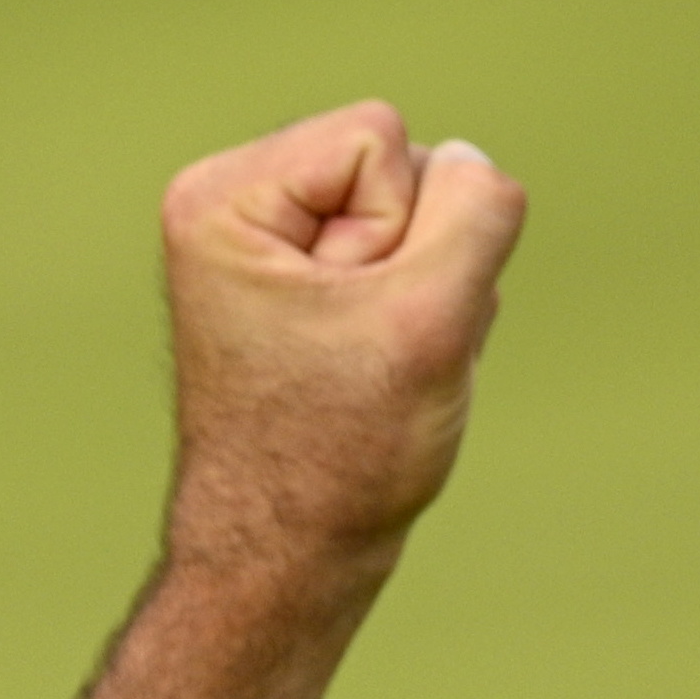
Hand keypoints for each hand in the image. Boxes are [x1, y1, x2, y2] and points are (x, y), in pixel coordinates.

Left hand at [156, 102, 528, 583]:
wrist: (292, 560)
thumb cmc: (339, 453)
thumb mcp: (429, 317)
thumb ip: (476, 208)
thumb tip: (473, 161)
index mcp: (223, 199)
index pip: (381, 138)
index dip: (398, 232)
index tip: (348, 323)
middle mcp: (235, 209)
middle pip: (405, 167)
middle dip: (416, 262)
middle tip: (364, 354)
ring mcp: (274, 249)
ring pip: (423, 218)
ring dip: (428, 295)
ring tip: (373, 369)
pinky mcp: (310, 287)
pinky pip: (416, 260)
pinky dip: (422, 317)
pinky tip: (383, 373)